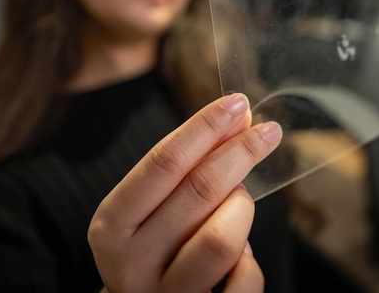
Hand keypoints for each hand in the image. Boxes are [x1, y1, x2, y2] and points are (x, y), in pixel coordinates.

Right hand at [88, 94, 281, 292]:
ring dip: (241, 210)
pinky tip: (239, 253)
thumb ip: (184, 168)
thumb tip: (237, 116)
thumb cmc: (151, 250)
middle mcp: (129, 264)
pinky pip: (243, 281)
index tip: (238, 103)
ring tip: (239, 204)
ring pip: (221, 239)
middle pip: (197, 191)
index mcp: (112, 226)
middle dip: (239, 152)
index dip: (204, 127)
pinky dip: (250, 261)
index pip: (162, 163)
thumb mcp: (149, 210)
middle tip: (267, 131)